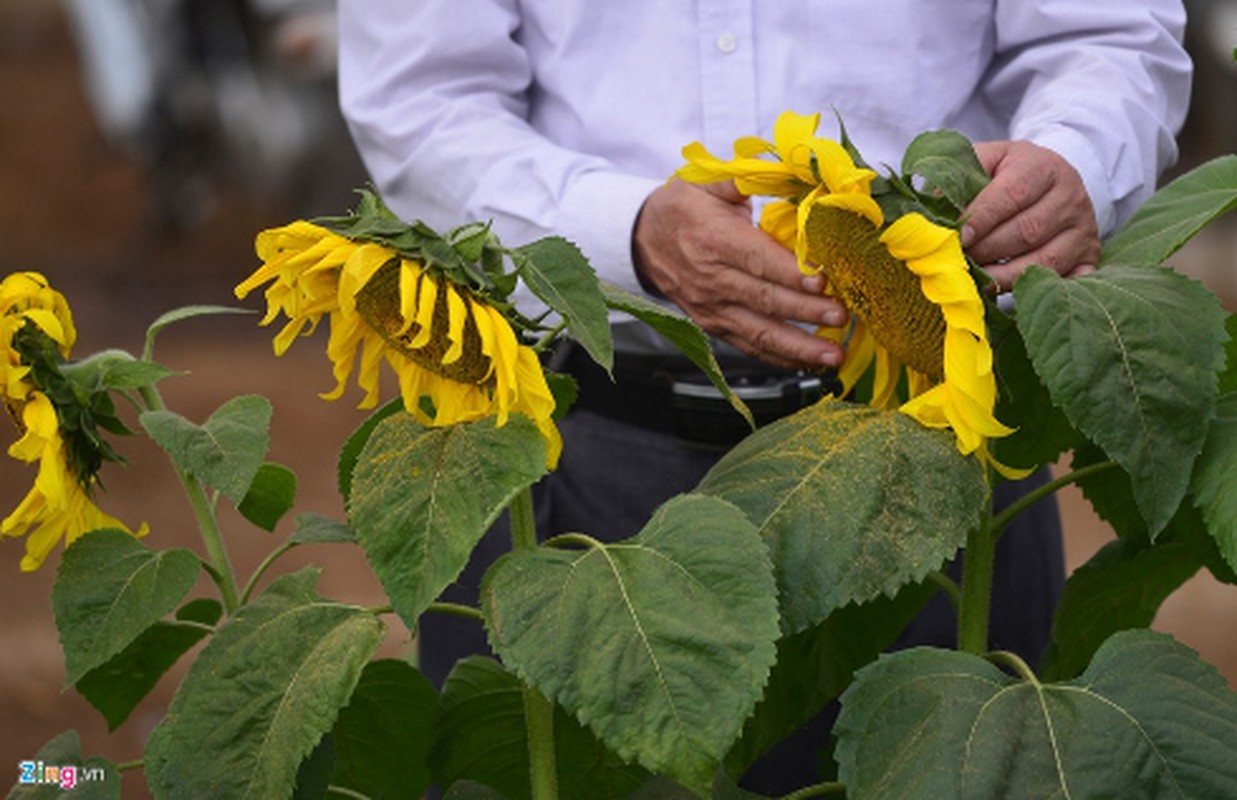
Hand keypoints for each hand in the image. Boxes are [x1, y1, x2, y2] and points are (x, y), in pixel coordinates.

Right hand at [633, 180, 846, 369]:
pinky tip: (809, 362)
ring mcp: (712, 308)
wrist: (643, 240)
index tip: (823, 280)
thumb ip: (748, 179)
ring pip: (759, 332)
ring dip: (799, 347)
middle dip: (806, 311)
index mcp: (713, 239)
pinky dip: (781, 358)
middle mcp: (711, 279)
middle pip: (764, 299)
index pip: (757, 260)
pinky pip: (750, 346)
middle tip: (841, 316)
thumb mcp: (708, 181)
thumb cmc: (683, 207)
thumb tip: (794, 172)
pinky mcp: (714, 326)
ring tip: (833, 354)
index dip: (790, 272)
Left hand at [963, 141, 1099, 290]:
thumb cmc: (1005, 173)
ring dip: (1002, 276)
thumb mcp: (984, 162)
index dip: (982, 217)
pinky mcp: (1088, 256)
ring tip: (973, 279)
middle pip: (1027, 231)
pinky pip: (1065, 282)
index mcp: (1043, 166)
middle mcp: (1071, 195)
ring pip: (1043, 261)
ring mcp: (1084, 229)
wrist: (1049, 180)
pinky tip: (1006, 293)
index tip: (958, 236)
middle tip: (958, 261)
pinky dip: (1035, 292)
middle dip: (987, 250)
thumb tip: (931, 215)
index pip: (1013, 193)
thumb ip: (957, 179)